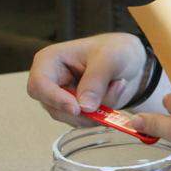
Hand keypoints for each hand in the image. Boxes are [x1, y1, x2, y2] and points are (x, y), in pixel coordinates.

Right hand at [27, 33, 147, 126]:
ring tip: (118, 86)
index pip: (39, 85)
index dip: (55, 99)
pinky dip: (102, 114)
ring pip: (71, 118)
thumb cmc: (116, 50)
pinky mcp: (76, 109)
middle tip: (110, 95)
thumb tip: (84, 108)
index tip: (77, 108)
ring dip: (97, 111)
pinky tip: (115, 94)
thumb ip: (95, 81)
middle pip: (54, 107)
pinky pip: (85, 121)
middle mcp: (51, 82)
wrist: (130, 59)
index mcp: (49, 61)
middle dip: (83, 109)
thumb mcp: (110, 58)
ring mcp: (62, 98)